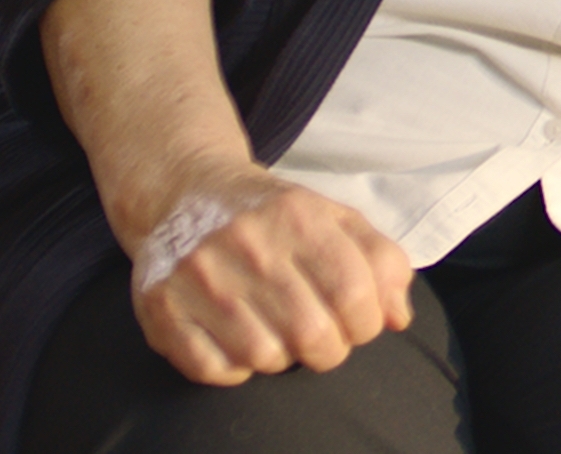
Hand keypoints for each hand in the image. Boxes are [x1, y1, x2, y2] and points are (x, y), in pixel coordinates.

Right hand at [114, 155, 413, 386]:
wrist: (186, 191)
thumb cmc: (274, 216)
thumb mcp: (335, 218)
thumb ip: (380, 262)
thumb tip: (399, 317)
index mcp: (299, 216)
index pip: (354, 292)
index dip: (366, 323)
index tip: (356, 322)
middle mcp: (247, 242)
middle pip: (312, 334)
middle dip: (328, 347)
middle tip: (319, 334)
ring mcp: (199, 275)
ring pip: (264, 357)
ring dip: (279, 356)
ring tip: (275, 329)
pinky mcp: (162, 304)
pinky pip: (212, 369)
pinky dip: (233, 367)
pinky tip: (236, 338)